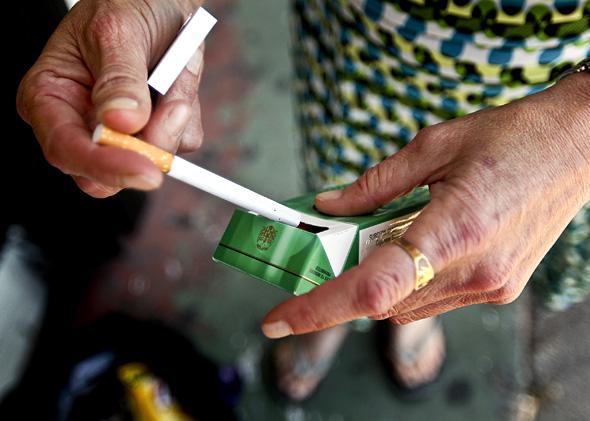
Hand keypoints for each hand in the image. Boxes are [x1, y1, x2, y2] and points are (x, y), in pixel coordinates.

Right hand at [16, 0, 203, 197]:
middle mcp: (82, 122)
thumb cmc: (124, 6)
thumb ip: (119, 79)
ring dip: (175, 116)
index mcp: (51, 97)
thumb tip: (121, 122)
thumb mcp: (116, 31)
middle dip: (150, 146)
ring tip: (173, 69)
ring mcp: (122, 131)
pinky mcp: (155, 130)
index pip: (66, 150)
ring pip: (155, 156)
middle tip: (176, 105)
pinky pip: (182, 140)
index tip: (144, 171)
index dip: (103, 167)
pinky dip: (189, 111)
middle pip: (111, 171)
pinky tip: (178, 78)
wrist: (160, 1)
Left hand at [262, 73, 589, 338]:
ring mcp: (489, 287)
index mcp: (456, 230)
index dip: (318, 308)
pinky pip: (432, 300)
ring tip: (374, 240)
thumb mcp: (434, 146)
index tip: (278, 318)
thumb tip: (330, 205)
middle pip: (381, 302)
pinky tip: (410, 248)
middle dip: (343, 283)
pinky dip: (406, 282)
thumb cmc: (513, 137)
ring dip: (375, 281)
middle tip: (322, 253)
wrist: (578, 147)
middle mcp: (474, 272)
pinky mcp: (498, 289)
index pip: (372, 287)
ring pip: (404, 307)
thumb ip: (375, 184)